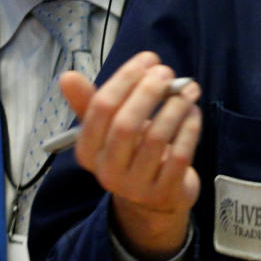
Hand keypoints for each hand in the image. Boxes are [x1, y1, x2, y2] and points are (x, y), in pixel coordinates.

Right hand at [61, 51, 202, 260]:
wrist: (153, 201)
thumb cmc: (131, 152)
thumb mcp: (109, 130)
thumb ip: (92, 103)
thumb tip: (66, 76)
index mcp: (87, 150)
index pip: (101, 109)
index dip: (126, 79)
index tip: (148, 59)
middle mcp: (107, 170)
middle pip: (126, 124)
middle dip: (149, 92)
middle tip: (167, 72)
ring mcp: (136, 185)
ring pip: (156, 138)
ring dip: (175, 107)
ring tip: (188, 89)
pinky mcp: (165, 192)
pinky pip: (180, 155)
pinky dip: (190, 128)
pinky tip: (194, 112)